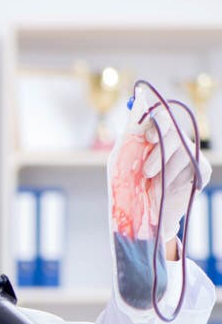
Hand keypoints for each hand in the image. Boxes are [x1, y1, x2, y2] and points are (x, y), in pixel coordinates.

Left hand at [141, 108, 211, 240]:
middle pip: (174, 131)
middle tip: (146, 172)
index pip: (160, 117)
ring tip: (152, 182)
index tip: (148, 136)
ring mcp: (188, 153)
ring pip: (183, 148)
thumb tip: (137, 108)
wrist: (144, 215)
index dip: (157, 121)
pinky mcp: (200, 168)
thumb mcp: (122, 163)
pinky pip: (195, 164)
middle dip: (160, 150)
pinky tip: (166, 187)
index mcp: (153, 135)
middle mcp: (173, 140)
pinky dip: (177, 176)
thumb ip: (128, 138)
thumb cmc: (131, 186)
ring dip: (166, 167)